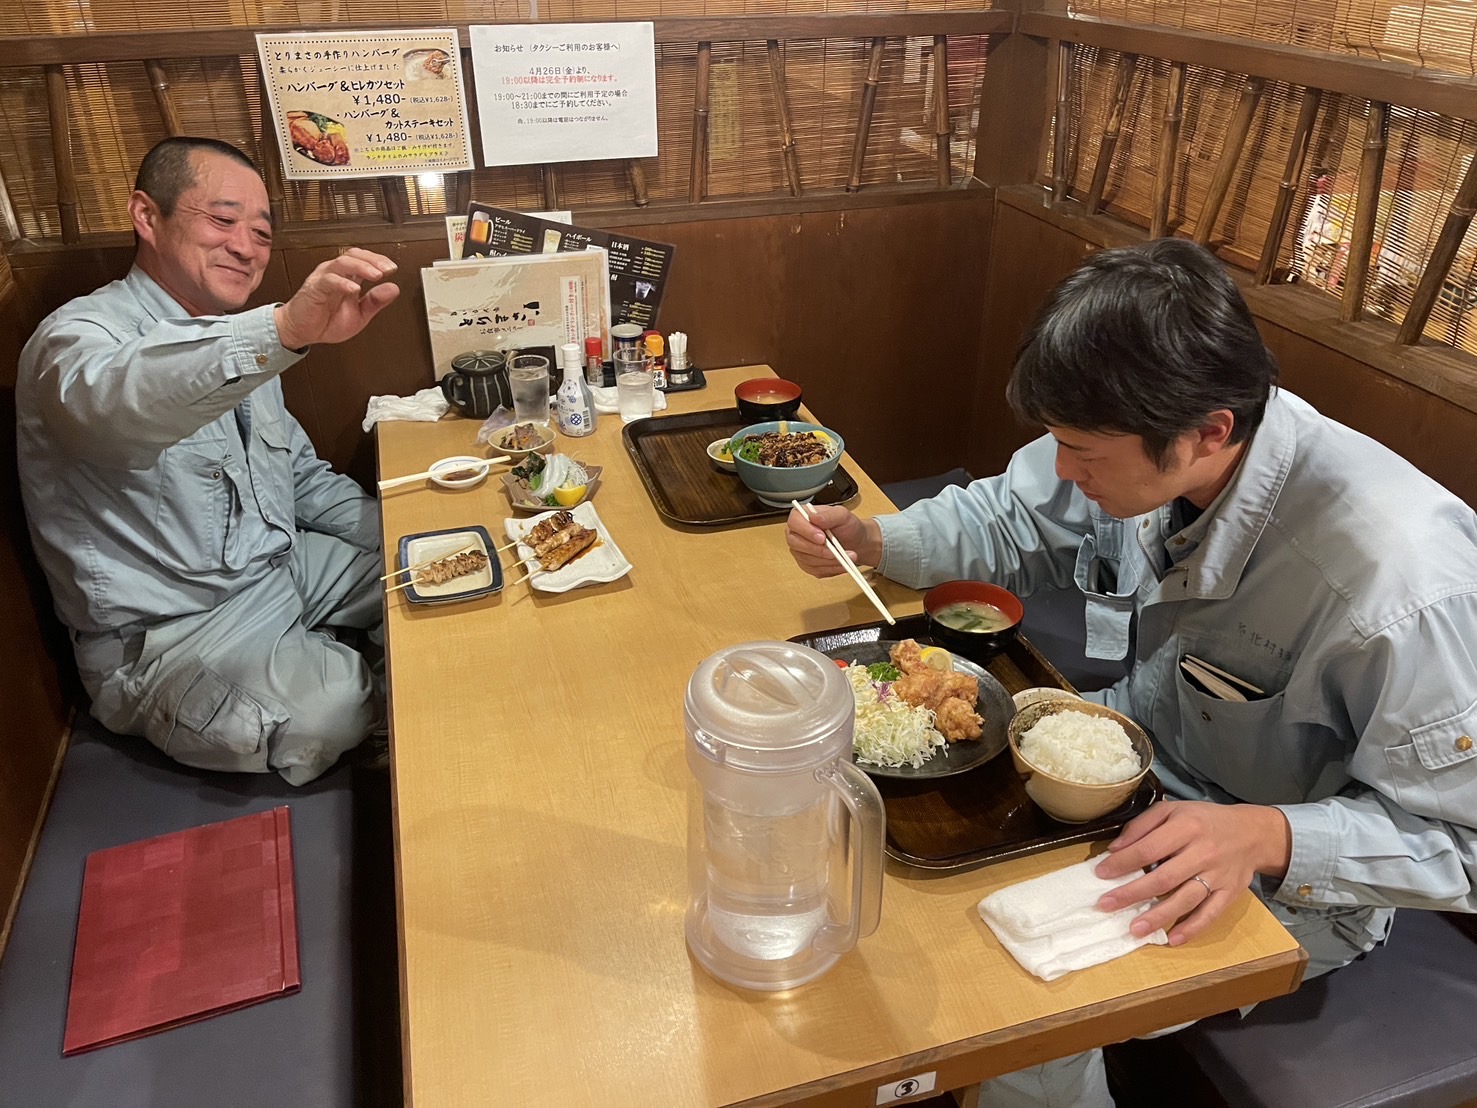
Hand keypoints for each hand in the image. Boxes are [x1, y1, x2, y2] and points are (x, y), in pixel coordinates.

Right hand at [274, 248, 399, 349]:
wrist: (301, 331)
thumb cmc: (326, 320)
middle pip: (354, 255)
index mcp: (347, 277)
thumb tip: (393, 289)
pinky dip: (342, 282)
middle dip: (373, 260)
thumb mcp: (359, 315)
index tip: (393, 268)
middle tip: (388, 269)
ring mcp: (324, 278)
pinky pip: (328, 280)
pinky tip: (354, 288)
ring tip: (376, 275)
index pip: (364, 259)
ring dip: (361, 267)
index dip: (379, 260)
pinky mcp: (314, 288)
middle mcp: (335, 273)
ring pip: (342, 263)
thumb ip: (375, 301)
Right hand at [785, 505, 880, 577]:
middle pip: (795, 543)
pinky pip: (815, 570)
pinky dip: (831, 568)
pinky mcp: (807, 565)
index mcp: (801, 516)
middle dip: (817, 549)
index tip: (822, 537)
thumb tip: (813, 518)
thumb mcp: (842, 515)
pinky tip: (843, 564)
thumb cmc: (847, 526)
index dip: (806, 531)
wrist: (855, 542)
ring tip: (847, 556)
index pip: (794, 522)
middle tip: (835, 552)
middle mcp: (797, 534)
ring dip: (828, 560)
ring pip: (807, 559)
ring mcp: (800, 551)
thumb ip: (828, 515)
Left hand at [1092, 800, 1291, 945]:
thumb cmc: (1203, 820)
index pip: (1149, 848)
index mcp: (1186, 827)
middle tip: (1106, 905)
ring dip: (1159, 916)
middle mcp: (1203, 852)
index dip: (1123, 863)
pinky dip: (1193, 928)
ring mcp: (1218, 875)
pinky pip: (1211, 913)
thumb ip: (1142, 825)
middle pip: (1164, 878)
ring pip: (1186, 899)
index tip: (1101, 873)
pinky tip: (1173, 939)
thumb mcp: (1172, 810)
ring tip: (1134, 929)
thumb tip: (1115, 849)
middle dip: (1132, 893)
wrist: (1252, 832)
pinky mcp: (1230, 892)